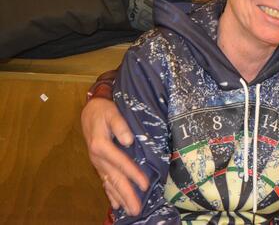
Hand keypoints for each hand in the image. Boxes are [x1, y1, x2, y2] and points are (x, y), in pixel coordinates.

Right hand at [81, 98, 148, 215]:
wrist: (90, 111)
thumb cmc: (104, 111)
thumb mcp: (112, 112)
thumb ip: (120, 125)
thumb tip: (128, 140)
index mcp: (101, 145)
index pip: (121, 163)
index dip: (133, 174)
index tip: (145, 185)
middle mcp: (98, 158)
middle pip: (114, 178)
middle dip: (126, 195)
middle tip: (136, 210)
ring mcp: (97, 163)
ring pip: (109, 183)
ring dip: (120, 198)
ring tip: (129, 210)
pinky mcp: (99, 164)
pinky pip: (104, 181)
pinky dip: (110, 194)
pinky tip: (116, 204)